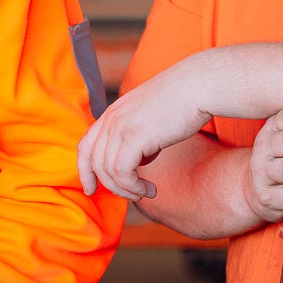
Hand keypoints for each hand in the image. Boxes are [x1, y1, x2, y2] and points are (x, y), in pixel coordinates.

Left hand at [75, 56, 217, 201]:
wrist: (197, 86)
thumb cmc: (182, 102)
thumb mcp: (150, 119)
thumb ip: (139, 137)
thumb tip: (140, 161)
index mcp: (112, 113)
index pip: (85, 146)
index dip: (84, 171)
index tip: (91, 190)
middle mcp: (111, 118)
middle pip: (94, 162)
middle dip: (110, 186)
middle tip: (133, 196)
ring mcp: (121, 125)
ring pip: (108, 171)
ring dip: (126, 189)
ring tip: (146, 193)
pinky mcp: (135, 135)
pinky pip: (122, 171)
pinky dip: (133, 186)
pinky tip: (150, 189)